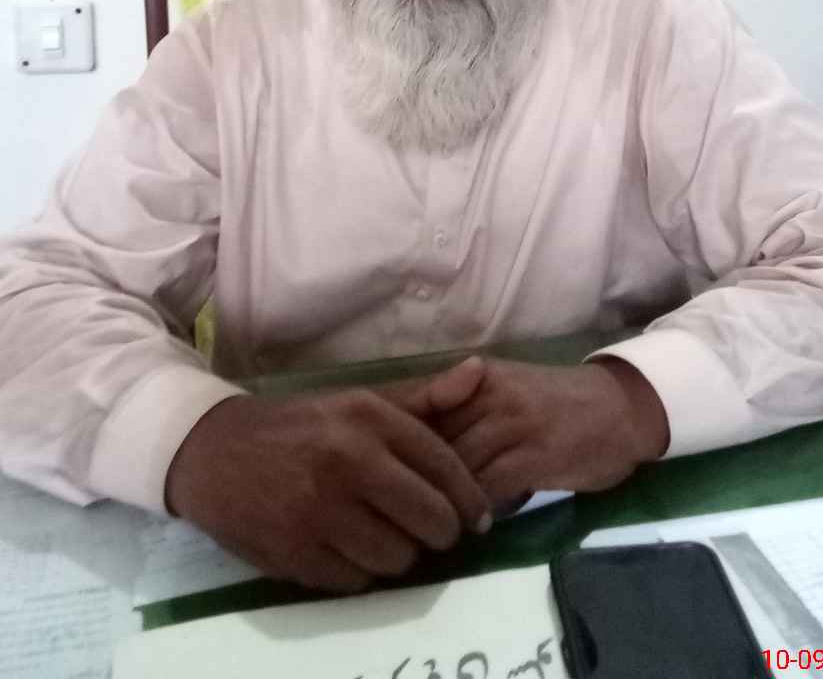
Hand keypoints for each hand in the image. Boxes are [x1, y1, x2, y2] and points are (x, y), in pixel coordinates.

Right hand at [164, 378, 491, 592]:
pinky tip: (351, 546)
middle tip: (433, 528)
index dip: (470, 497)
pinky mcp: (296, 554)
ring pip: (398, 557)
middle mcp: (348, 461)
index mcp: (367, 418)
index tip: (479, 516)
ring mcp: (320, 511)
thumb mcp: (358, 402)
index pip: (442, 466)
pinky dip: (362, 569)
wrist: (214, 453)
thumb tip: (479, 372)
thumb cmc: (300, 426)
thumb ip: (423, 398)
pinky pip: (358, 580)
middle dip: (441, 530)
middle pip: (430, 519)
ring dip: (401, 552)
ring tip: (388, 534)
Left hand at [395, 357, 668, 509]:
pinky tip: (471, 526)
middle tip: (396, 511)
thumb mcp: (503, 392)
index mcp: (477, 376)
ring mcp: (513, 421)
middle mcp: (490, 391)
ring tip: (428, 525)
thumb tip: (407, 447)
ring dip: (440, 499)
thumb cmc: (555, 405)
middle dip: (412, 476)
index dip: (394, 444)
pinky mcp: (535, 452)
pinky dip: (474, 509)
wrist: (619, 408)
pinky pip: (488, 485)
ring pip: (456, 464)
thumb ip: (460, 410)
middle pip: (431, 438)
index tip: (378, 474)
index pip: (419, 407)